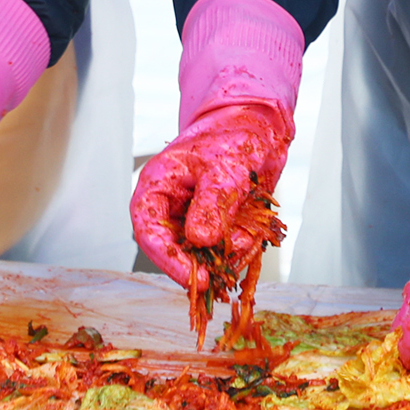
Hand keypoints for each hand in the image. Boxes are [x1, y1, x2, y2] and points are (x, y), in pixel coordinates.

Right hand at [130, 101, 293, 288]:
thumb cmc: (235, 137)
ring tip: (247, 230)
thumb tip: (199, 239)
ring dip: (225, 254)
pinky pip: (222, 251)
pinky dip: (238, 247)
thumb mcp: (226, 166)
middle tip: (224, 271)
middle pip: (173, 250)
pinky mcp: (213, 227)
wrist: (261, 130)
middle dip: (201, 262)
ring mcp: (192, 219)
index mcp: (158, 185)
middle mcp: (170, 207)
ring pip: (200, 255)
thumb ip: (213, 202)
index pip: (149, 230)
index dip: (168, 259)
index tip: (195, 278)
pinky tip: (252, 228)